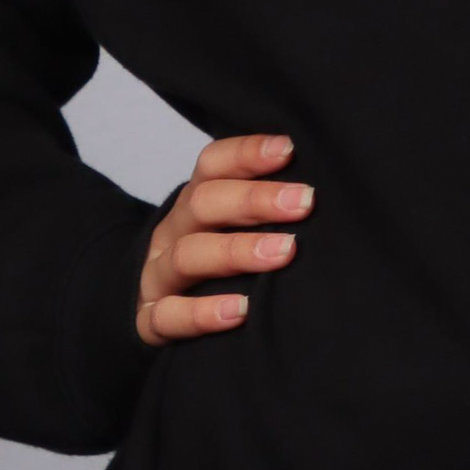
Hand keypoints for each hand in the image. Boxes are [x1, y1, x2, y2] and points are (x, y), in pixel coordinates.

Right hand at [137, 131, 312, 344]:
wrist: (154, 312)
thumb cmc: (216, 264)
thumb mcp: (231, 228)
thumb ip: (267, 209)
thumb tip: (319, 191)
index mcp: (194, 203)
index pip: (212, 165)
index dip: (247, 153)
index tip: (289, 149)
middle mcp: (173, 233)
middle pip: (202, 203)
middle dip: (254, 200)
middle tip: (304, 202)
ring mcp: (157, 276)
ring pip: (188, 255)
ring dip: (237, 250)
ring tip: (284, 252)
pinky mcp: (149, 320)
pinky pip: (167, 316)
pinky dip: (202, 314)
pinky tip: (241, 310)